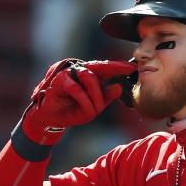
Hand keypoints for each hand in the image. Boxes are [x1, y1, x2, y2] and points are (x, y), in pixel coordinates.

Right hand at [21, 59, 135, 145]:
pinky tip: (84, 108)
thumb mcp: (94, 107)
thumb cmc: (72, 111)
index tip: (133, 67)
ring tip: (93, 109)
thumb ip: (106, 97)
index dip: (118, 66)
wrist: (52, 120)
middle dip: (105, 85)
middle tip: (104, 102)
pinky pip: (75, 87)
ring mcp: (68, 74)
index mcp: (89, 75)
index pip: (105, 67)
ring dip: (94, 95)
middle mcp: (78, 71)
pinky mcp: (58, 81)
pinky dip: (83, 99)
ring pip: (88, 77)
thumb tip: (118, 87)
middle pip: (98, 68)